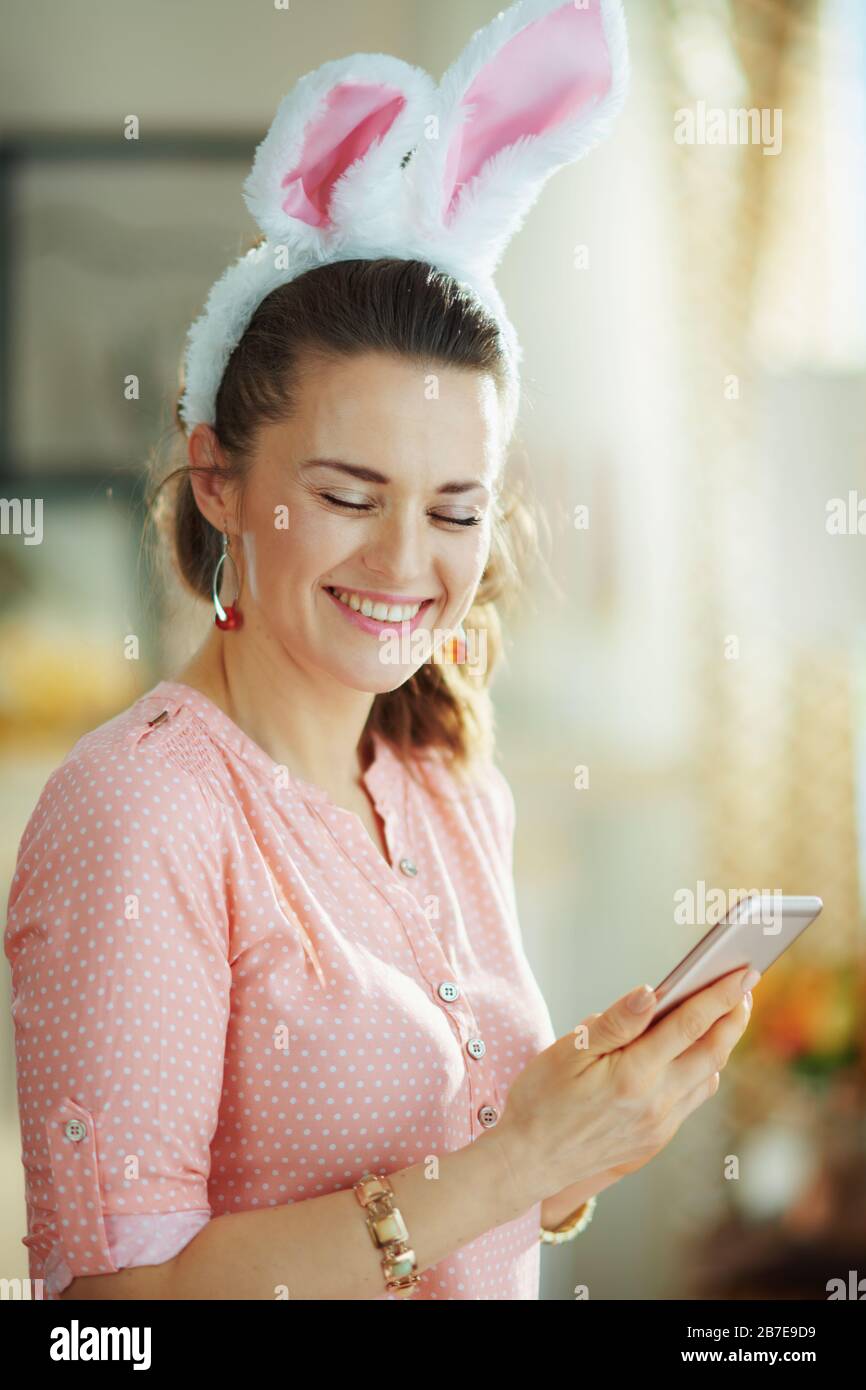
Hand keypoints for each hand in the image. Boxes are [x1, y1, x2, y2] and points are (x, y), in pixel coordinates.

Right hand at [496, 967, 755, 1205]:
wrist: (530, 1160)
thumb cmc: (542, 1098)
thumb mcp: (568, 1051)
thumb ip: (615, 1022)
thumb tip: (650, 993)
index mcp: (634, 1075)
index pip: (690, 1025)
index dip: (720, 996)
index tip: (743, 973)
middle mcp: (656, 1102)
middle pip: (713, 1052)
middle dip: (734, 1016)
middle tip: (745, 986)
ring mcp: (660, 1125)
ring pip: (708, 1077)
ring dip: (723, 1044)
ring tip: (725, 1014)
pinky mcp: (657, 1139)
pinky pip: (693, 1099)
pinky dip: (703, 1070)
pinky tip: (694, 1054)